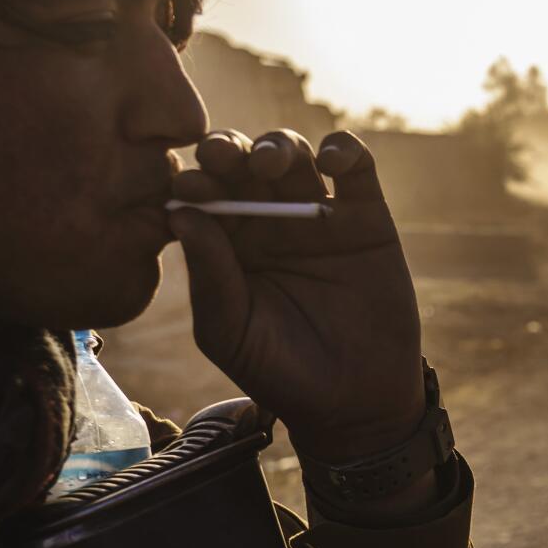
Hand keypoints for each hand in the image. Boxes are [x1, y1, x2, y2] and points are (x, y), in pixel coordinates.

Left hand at [168, 129, 423, 465]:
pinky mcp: (366, 216)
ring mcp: (317, 215)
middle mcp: (267, 221)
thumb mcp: (229, 331)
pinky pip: (356, 167)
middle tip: (221, 155)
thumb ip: (209, 274)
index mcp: (227, 244)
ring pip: (294, 155)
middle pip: (243, 164)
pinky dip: (345, 149)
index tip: (185, 184)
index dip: (194, 180)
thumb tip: (181, 212)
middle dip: (229, 150)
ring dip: (278, 145)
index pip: (203, 195)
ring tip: (271, 163)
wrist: (352, 402)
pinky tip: (332, 160)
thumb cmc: (279, 373)